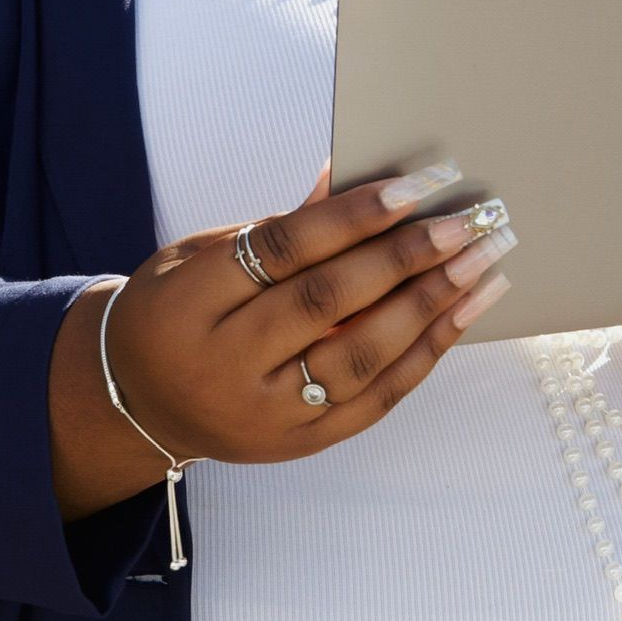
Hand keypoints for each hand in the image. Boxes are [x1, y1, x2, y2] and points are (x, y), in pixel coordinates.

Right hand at [94, 159, 516, 472]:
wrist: (138, 404)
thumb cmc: (174, 313)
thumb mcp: (198, 258)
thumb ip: (274, 229)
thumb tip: (347, 176)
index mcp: (190, 304)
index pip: (284, 251)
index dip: (353, 216)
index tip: (415, 185)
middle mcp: (226, 364)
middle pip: (328, 302)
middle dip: (407, 257)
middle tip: (468, 220)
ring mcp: (264, 412)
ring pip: (361, 355)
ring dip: (431, 304)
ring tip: (483, 262)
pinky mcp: (298, 444)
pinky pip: (375, 398)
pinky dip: (426, 352)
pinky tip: (462, 312)